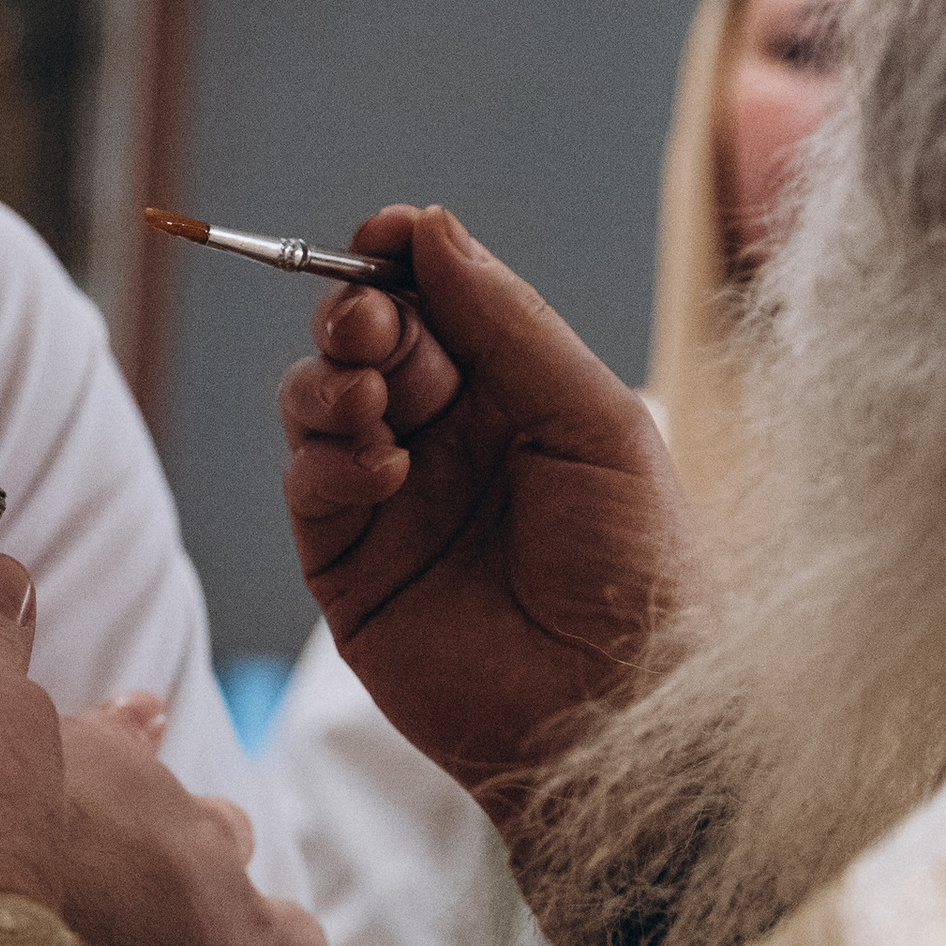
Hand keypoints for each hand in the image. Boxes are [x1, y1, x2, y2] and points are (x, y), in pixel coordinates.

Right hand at [280, 205, 697, 819]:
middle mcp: (449, 441)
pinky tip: (382, 469)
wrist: (615, 714)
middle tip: (367, 321)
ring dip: (330, 380)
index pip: (439, 303)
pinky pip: (308, 482)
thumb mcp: (594, 421)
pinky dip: (328, 457)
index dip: (402, 263)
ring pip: (320, 402)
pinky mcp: (348, 566)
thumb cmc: (637, 571)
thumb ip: (508, 323)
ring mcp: (392, 502)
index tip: (381, 237)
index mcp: (517, 398)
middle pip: (368, 341)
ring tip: (372, 399)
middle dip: (357, 314)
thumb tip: (430, 231)